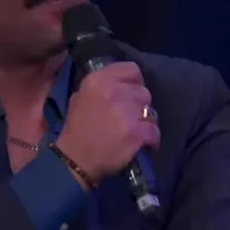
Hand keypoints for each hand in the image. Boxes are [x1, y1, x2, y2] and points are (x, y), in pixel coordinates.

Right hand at [56, 61, 159, 180]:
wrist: (75, 159)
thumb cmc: (77, 129)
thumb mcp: (80, 97)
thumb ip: (101, 86)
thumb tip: (119, 83)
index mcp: (99, 81)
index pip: (132, 69)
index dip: (135, 82)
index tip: (131, 93)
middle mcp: (115, 92)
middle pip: (144, 92)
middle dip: (139, 105)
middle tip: (131, 116)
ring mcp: (128, 113)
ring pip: (151, 112)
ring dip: (146, 122)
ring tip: (136, 131)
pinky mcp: (137, 133)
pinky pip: (154, 131)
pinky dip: (151, 140)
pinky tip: (142, 144)